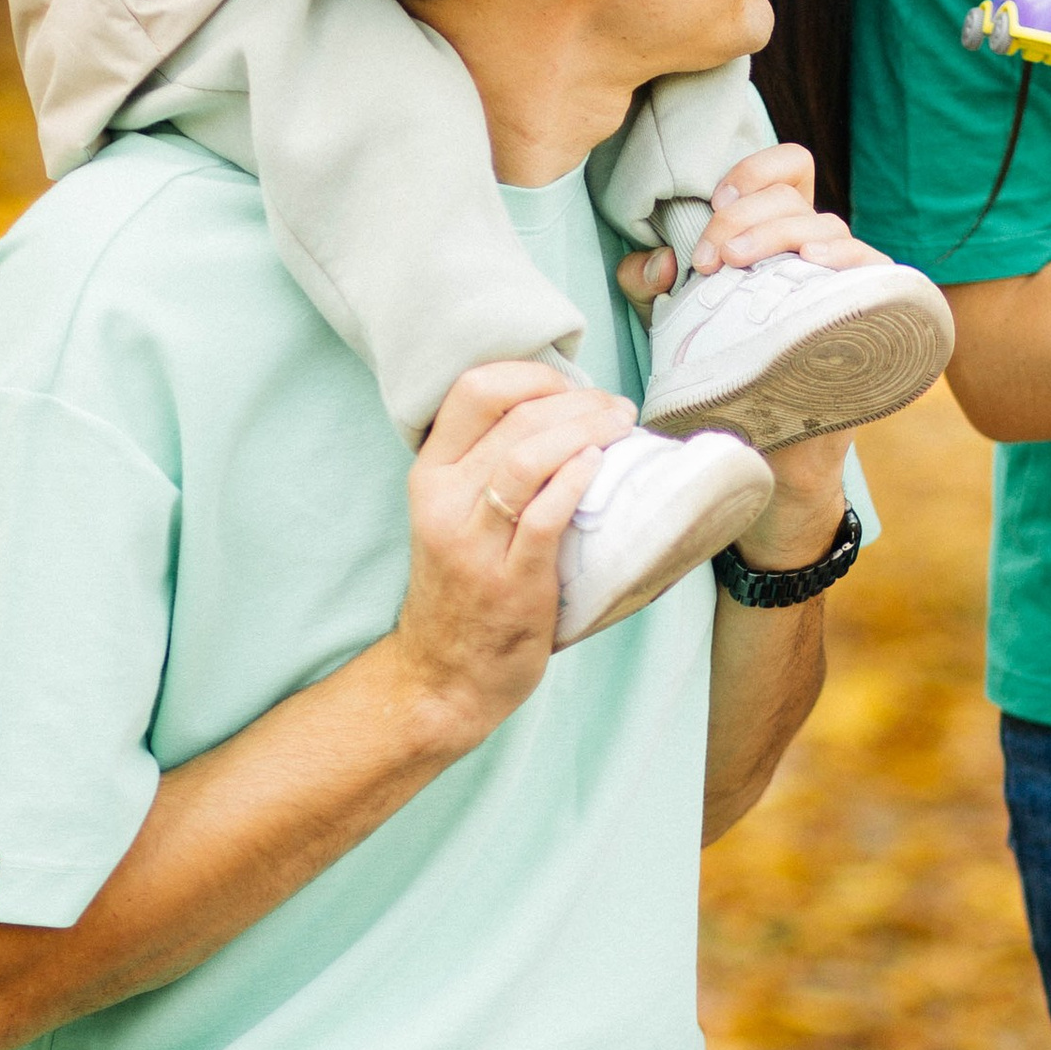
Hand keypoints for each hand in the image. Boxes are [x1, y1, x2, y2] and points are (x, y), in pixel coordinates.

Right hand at [393, 362, 631, 741]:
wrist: (445, 673)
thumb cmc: (465, 588)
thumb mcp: (455, 514)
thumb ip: (490, 467)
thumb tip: (570, 413)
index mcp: (431, 474)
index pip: (472, 389)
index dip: (532, 375)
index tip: (574, 387)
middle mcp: (443, 501)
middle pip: (513, 417)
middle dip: (577, 401)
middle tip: (615, 408)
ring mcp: (473, 543)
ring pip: (525, 458)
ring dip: (584, 432)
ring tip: (619, 428)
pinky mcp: (509, 581)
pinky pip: (542, 517)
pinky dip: (575, 481)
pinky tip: (598, 467)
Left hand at [632, 146, 874, 572]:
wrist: (769, 458)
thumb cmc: (730, 383)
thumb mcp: (678, 326)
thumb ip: (652, 288)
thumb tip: (656, 263)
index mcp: (780, 240)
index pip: (786, 172)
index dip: (753, 173)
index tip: (714, 209)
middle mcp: (818, 254)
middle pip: (795, 196)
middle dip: (744, 217)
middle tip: (710, 261)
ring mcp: (848, 284)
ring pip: (826, 225)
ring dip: (776, 233)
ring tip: (738, 264)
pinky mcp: (870, 316)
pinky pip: (871, 267)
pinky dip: (843, 255)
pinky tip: (814, 262)